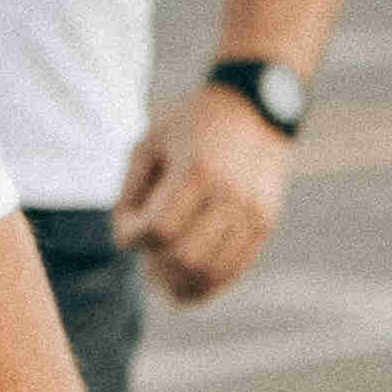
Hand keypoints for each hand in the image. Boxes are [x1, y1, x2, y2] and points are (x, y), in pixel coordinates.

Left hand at [112, 78, 296, 305]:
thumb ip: (132, 189)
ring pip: (211, 272)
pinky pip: (235, 269)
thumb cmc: (191, 125)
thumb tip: (126, 240)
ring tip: (162, 277)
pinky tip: (188, 284)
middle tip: (146, 255)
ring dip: (180, 283)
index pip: (160, 229)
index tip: (127, 231)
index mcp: (196, 170)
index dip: (133, 238)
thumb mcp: (151, 142)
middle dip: (156, 264)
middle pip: (185, 257)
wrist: (253, 107)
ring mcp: (252, 211)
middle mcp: (229, 193)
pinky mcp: (265, 222)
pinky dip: (208, 284)